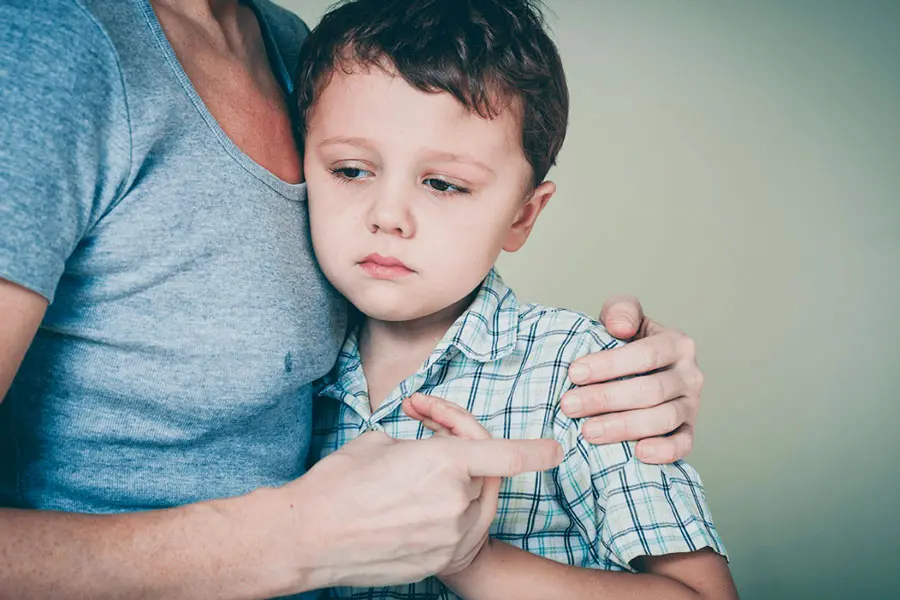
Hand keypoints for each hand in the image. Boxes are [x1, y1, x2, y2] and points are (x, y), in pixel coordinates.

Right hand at [282, 406, 561, 588]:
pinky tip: (414, 502)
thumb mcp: (381, 441)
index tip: (557, 449)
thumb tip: (432, 454)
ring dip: (458, 482)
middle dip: (466, 447)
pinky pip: (460, 531)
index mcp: (445, 463)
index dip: (537, 451)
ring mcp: (449, 538)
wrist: (306, 536)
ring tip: (416, 469)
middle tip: (428, 427)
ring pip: (475, 503)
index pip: (508, 456)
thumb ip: (423, 446)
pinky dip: (449, 513)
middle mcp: (456, 502)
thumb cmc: (337, 482)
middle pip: (487, 473)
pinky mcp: (437, 561)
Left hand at [560, 294, 702, 463]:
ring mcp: (692, 406)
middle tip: (569, 405)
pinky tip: (638, 453)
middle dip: (606, 399)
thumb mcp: (621, 318)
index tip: (574, 373)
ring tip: (587, 431)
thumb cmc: (624, 344)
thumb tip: (620, 327)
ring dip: (623, 427)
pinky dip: (663, 451)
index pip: (645, 355)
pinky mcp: (688, 431)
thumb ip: (621, 311)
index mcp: (677, 344)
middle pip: (650, 390)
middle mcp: (690, 375)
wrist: (636, 371)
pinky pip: (683, 444)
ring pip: (663, 419)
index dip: (609, 365)